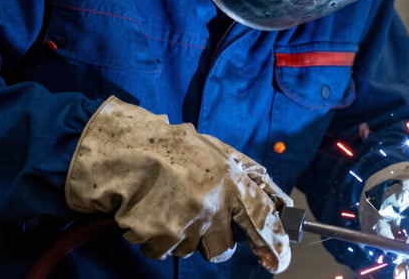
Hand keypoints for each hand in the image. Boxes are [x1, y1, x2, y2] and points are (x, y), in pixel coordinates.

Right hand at [65, 96, 291, 272]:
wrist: (129, 151)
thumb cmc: (176, 148)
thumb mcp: (219, 151)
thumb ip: (247, 174)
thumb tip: (274, 197)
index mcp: (231, 182)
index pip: (261, 219)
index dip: (273, 243)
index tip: (279, 261)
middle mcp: (212, 206)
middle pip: (223, 249)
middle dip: (215, 242)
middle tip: (200, 221)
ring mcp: (186, 224)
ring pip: (191, 250)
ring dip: (182, 236)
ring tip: (170, 205)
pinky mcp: (159, 237)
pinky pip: (164, 251)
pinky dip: (157, 237)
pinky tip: (152, 212)